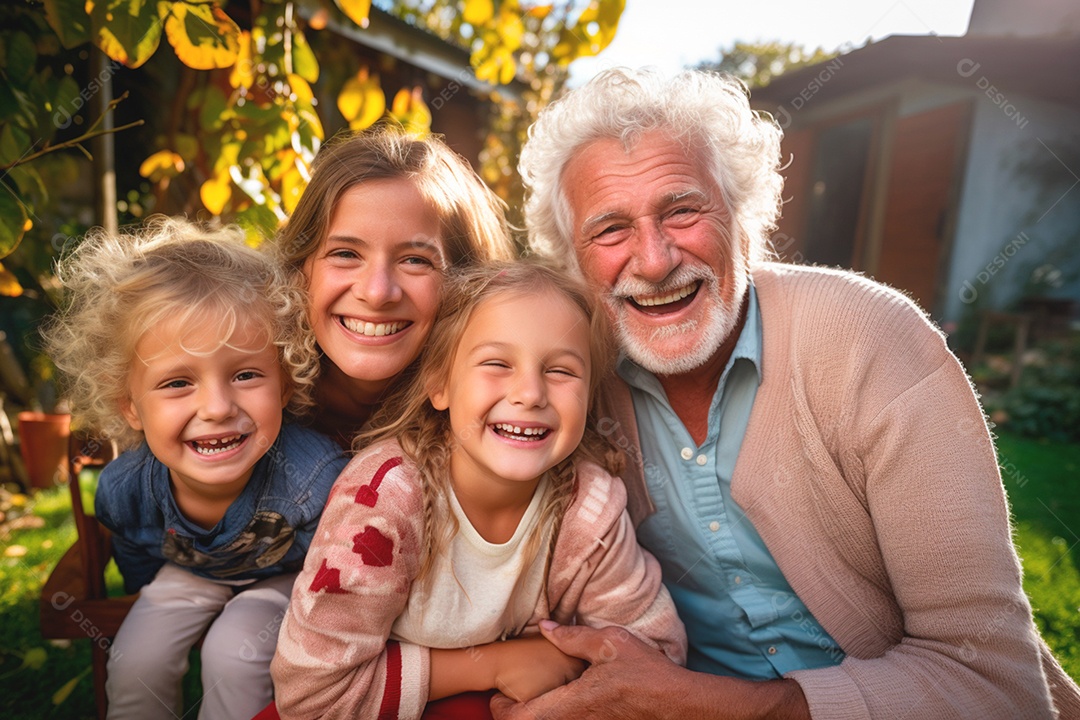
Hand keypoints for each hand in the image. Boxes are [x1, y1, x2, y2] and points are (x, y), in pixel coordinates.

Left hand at [490, 621, 673, 718]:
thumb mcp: (610, 643)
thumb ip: (573, 637)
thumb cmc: (646, 673)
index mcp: (573, 703)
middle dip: (515, 715)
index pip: (521, 719)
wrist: (677, 704)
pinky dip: (554, 717)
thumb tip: (544, 627)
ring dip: (535, 717)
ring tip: (531, 701)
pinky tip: (560, 704)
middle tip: (511, 698)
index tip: (500, 695)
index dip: (502, 710)